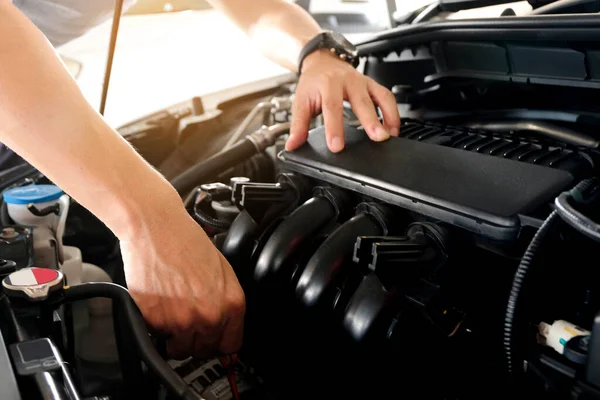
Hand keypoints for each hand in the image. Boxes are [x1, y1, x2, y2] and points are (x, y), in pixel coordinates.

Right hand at [119, 203, 244, 358]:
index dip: (220, 343)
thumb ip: (227, 301)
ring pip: (180, 350)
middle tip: (187, 319)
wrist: (156, 227)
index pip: (231, 345)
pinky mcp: (156, 320)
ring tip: (172, 313)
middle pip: (205, 350)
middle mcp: (210, 316)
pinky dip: (156, 327)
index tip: (212, 340)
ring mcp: (182, 321)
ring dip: (175, 338)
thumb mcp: (224, 269)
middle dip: (196, 339)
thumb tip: (226, 325)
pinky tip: (159, 304)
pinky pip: (157, 338)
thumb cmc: (187, 241)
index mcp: (232, 303)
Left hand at [285, 49, 400, 152]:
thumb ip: (298, 125)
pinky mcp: (373, 85)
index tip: (337, 146)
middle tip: (377, 138)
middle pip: (361, 102)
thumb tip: (293, 145)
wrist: (322, 61)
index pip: (332, 107)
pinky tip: (393, 129)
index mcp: (328, 84)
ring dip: (388, 116)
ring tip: (389, 136)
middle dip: (370, 121)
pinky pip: (387, 97)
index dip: (334, 128)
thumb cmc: (313, 82)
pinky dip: (392, 113)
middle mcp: (348, 81)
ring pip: (380, 97)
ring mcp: (363, 82)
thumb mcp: (301, 101)